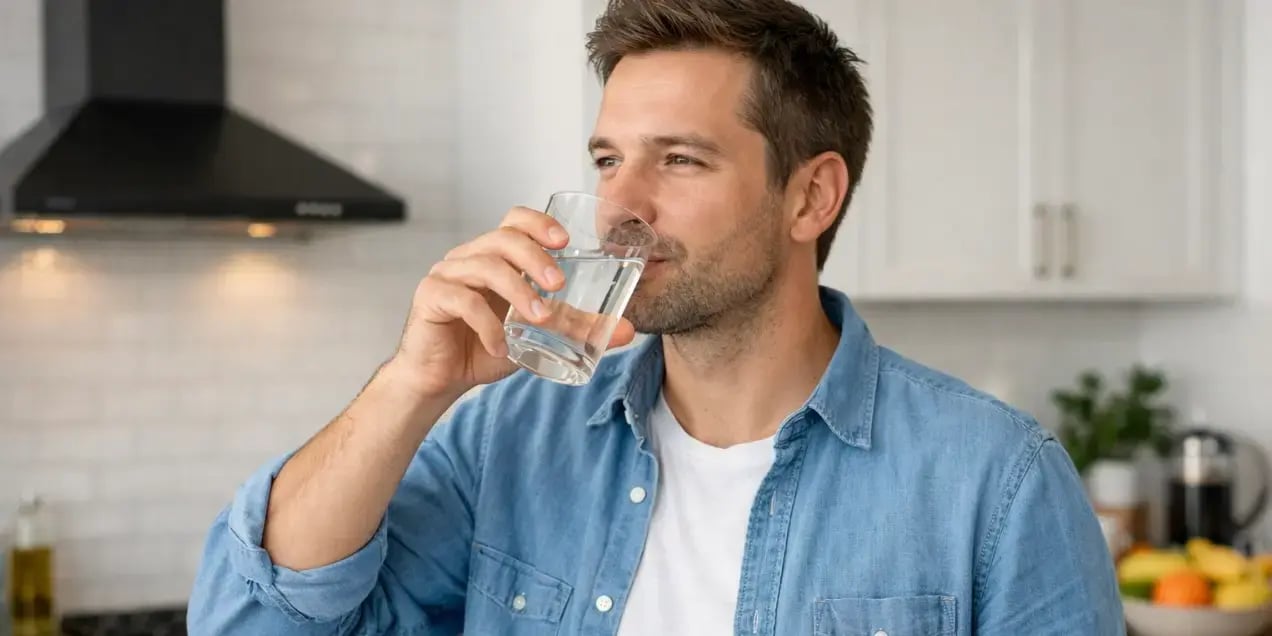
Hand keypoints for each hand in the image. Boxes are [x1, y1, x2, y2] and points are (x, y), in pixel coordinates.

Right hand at [386, 207, 636, 398]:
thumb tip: (627, 331)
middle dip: (534, 258)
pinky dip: (486, 324)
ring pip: (484, 267)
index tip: (565, 241)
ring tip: (539, 319)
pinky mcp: (429, 298)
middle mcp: (469, 258)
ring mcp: (446, 275)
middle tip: (559, 286)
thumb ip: (577, 327)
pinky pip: (461, 300)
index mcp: (495, 256)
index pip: (514, 221)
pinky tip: (502, 347)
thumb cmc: (488, 347)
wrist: (441, 379)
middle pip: (502, 238)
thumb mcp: (539, 335)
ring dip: (517, 292)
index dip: (538, 223)